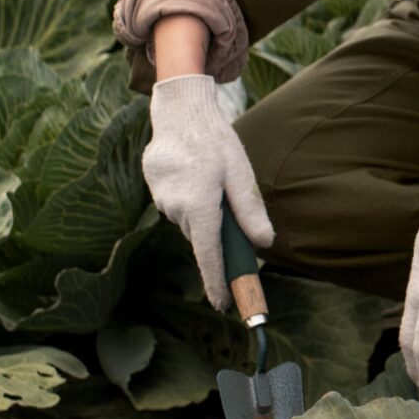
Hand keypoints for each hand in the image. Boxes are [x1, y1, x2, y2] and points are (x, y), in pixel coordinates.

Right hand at [143, 74, 274, 311]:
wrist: (179, 113)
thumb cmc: (215, 142)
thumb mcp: (240, 174)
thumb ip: (250, 211)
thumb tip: (264, 243)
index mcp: (200, 206)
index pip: (209, 256)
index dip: (218, 283)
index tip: (225, 305)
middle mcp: (176, 209)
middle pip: (204, 238)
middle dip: (218, 235)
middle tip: (230, 210)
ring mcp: (161, 200)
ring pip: (191, 221)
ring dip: (205, 212)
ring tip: (211, 180)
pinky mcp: (154, 191)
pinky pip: (178, 206)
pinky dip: (190, 198)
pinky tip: (195, 174)